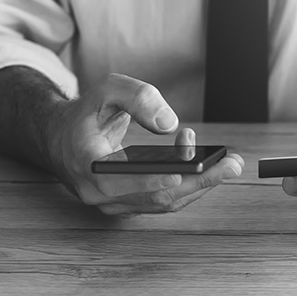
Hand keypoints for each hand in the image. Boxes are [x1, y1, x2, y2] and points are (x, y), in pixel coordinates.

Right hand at [50, 73, 243, 215]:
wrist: (64, 138)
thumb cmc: (87, 113)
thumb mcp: (107, 90)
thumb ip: (138, 98)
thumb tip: (169, 125)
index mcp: (87, 163)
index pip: (120, 181)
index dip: (152, 179)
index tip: (183, 170)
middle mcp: (98, 192)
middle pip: (155, 197)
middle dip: (198, 180)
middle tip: (232, 165)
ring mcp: (113, 204)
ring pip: (164, 203)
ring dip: (200, 185)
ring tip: (230, 165)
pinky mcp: (128, 205)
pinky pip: (163, 202)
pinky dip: (188, 185)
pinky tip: (210, 170)